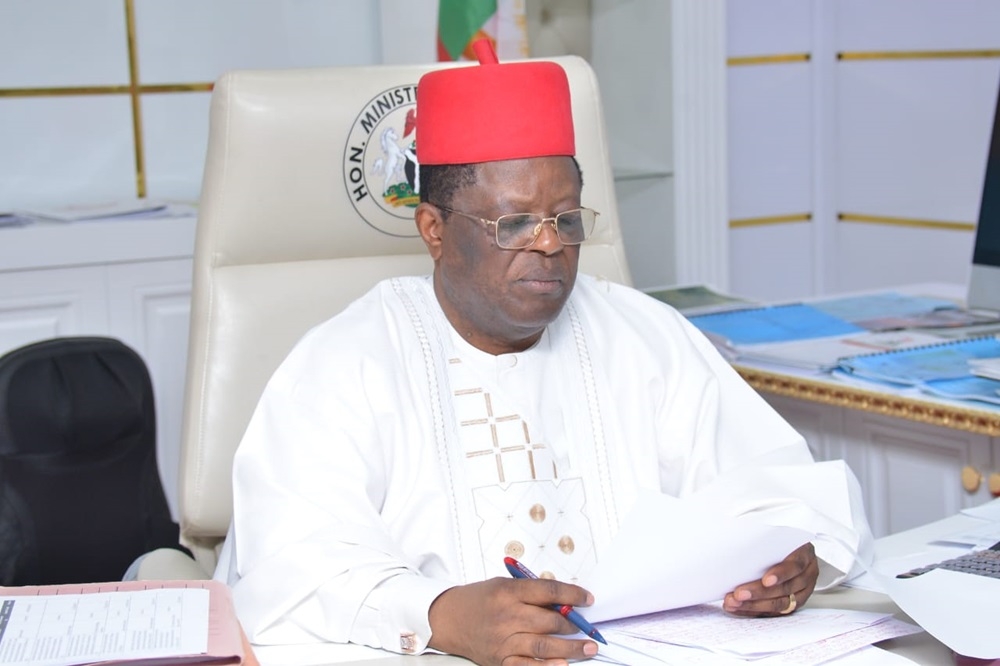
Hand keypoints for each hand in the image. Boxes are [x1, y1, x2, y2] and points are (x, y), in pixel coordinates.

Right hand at [427, 577, 600, 665]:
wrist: (448, 619)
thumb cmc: (478, 600)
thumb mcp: (503, 585)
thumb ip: (531, 593)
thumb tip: (563, 602)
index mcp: (508, 592)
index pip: (548, 591)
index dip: (572, 595)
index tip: (588, 599)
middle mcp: (506, 616)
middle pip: (549, 621)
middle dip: (574, 625)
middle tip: (589, 629)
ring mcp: (503, 641)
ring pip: (543, 646)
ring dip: (570, 648)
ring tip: (588, 648)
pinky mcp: (499, 660)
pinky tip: (563, 665)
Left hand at [722, 542, 817, 616]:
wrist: (787, 549)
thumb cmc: (776, 540)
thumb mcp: (774, 536)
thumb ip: (761, 542)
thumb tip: (735, 546)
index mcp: (804, 554)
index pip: (795, 566)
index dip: (781, 574)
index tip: (765, 580)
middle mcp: (807, 575)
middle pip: (785, 588)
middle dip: (759, 592)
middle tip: (739, 594)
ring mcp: (802, 592)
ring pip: (780, 604)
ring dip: (754, 605)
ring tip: (733, 602)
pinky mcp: (792, 604)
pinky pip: (774, 612)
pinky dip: (754, 610)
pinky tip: (738, 608)